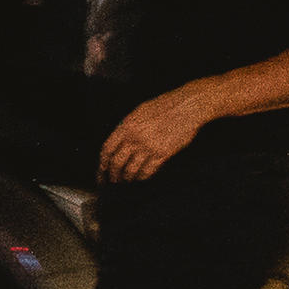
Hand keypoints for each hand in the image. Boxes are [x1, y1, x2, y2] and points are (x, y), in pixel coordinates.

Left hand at [99, 86, 216, 182]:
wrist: (188, 107)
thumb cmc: (165, 106)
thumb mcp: (140, 111)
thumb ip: (127, 127)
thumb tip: (119, 142)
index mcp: (126, 126)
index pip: (107, 149)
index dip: (102, 164)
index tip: (101, 171)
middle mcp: (135, 138)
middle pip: (116, 163)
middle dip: (113, 175)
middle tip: (113, 181)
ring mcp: (149, 146)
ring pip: (131, 170)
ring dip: (127, 178)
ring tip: (127, 181)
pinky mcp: (163, 154)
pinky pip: (148, 171)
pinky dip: (142, 177)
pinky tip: (141, 178)